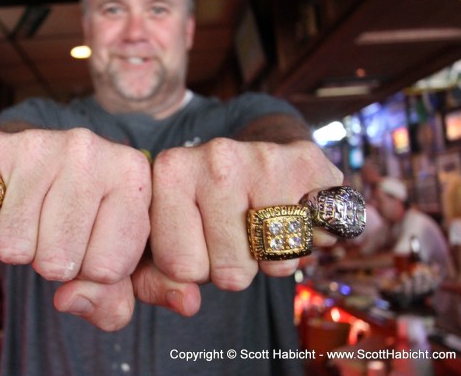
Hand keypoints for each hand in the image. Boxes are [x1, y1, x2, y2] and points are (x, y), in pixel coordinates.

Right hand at [0, 128, 151, 329]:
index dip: (92, 272)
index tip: (93, 244)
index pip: (106, 270)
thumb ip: (110, 304)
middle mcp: (91, 150)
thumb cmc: (90, 220)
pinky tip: (4, 207)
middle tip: (56, 230)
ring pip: (16, 247)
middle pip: (58, 262)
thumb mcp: (116, 264)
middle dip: (53, 261)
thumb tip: (68, 299)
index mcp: (134, 177)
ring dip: (20, 247)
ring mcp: (42, 143)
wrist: (47, 163)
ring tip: (33, 217)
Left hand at [148, 138, 341, 289]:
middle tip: (233, 232)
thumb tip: (186, 303)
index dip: (193, 267)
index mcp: (169, 171)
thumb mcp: (163, 240)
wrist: (256, 158)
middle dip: (230, 266)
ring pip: (269, 261)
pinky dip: (301, 243)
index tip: (197, 238)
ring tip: (258, 223)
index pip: (179, 267)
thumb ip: (153, 280)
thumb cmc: (203, 208)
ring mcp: (261, 158)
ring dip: (266, 258)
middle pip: (226, 271)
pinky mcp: (306, 162)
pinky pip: (305, 244)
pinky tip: (289, 215)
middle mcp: (212, 158)